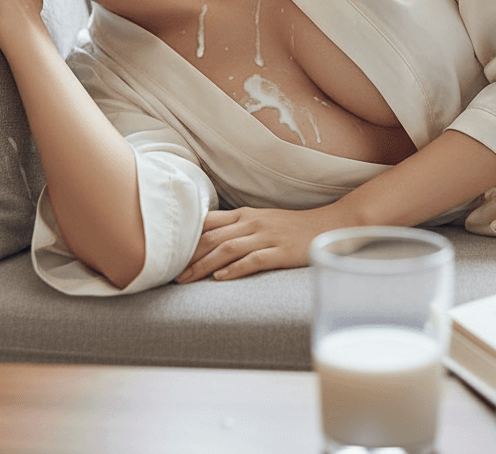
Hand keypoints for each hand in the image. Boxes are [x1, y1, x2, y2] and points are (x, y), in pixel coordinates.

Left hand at [176, 205, 354, 283]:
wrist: (325, 226)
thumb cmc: (289, 227)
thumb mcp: (259, 221)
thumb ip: (236, 228)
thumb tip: (205, 240)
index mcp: (244, 215)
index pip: (208, 223)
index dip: (186, 239)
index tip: (169, 255)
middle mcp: (252, 223)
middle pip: (212, 238)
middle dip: (188, 257)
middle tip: (170, 274)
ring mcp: (266, 236)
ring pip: (227, 249)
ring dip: (203, 265)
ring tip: (186, 280)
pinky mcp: (280, 252)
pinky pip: (253, 260)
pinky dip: (235, 269)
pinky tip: (220, 278)